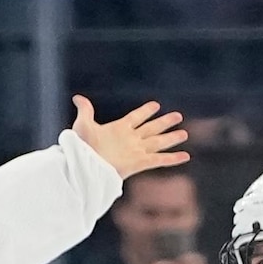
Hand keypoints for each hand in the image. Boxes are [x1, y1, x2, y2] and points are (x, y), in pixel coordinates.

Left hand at [72, 96, 188, 179]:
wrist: (84, 166)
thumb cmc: (82, 147)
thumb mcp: (83, 125)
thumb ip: (85, 110)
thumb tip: (77, 97)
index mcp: (118, 129)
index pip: (136, 117)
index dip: (145, 111)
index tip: (156, 105)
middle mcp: (130, 140)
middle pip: (151, 128)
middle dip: (164, 122)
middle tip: (178, 115)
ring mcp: (135, 151)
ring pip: (158, 142)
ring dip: (171, 138)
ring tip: (184, 134)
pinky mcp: (138, 163)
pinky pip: (159, 160)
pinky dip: (172, 159)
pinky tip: (185, 156)